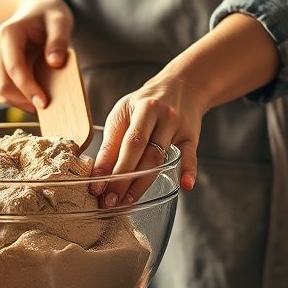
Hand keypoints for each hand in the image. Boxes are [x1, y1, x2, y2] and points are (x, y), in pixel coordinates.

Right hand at [0, 0, 72, 113]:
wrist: (34, 10)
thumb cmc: (48, 15)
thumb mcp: (60, 20)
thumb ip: (59, 40)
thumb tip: (55, 63)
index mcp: (8, 33)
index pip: (14, 67)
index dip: (28, 88)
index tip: (44, 103)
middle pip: (2, 83)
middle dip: (22, 100)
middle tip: (44, 108)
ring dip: (18, 102)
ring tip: (39, 104)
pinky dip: (14, 99)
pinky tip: (31, 99)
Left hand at [92, 68, 203, 206]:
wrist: (182, 85)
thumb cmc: (145, 105)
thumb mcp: (125, 114)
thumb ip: (113, 142)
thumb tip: (97, 174)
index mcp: (138, 108)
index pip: (122, 141)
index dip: (107, 166)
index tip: (95, 188)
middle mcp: (158, 114)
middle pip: (140, 150)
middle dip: (122, 179)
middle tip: (109, 202)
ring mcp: (177, 125)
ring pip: (159, 158)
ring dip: (142, 184)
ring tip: (127, 202)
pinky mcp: (192, 135)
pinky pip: (190, 155)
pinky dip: (188, 170)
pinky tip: (185, 185)